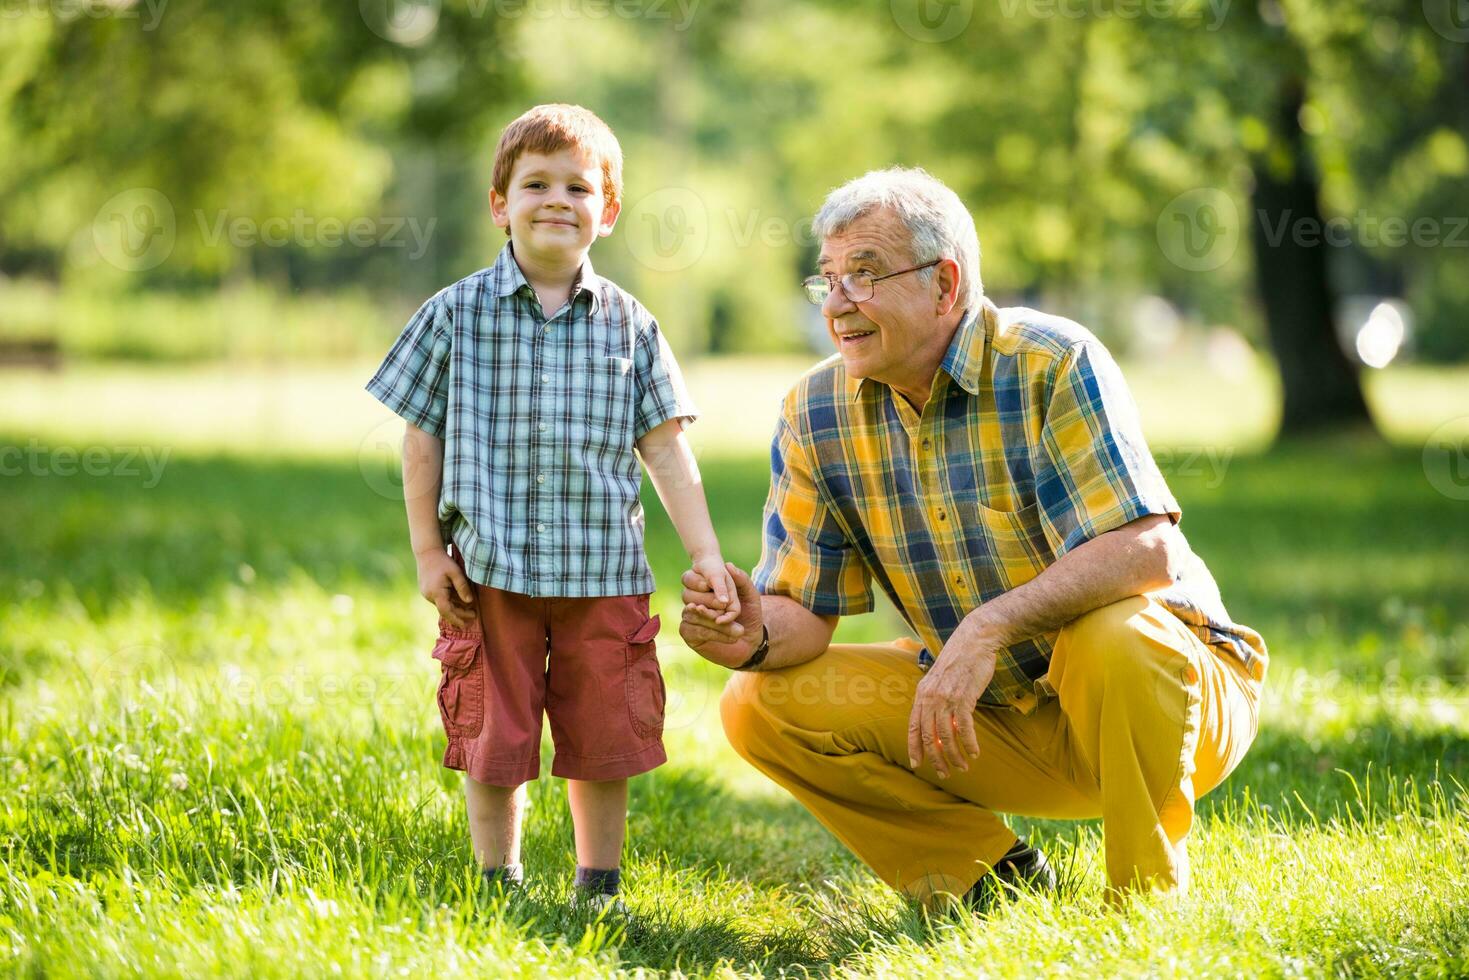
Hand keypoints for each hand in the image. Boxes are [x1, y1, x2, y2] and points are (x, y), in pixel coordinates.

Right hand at [416, 548, 476, 629]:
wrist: (427, 552)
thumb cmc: (443, 561)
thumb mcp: (456, 573)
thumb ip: (462, 587)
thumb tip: (470, 602)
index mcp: (436, 592)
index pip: (447, 611)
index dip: (457, 619)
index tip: (466, 624)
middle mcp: (429, 596)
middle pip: (445, 610)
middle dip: (459, 614)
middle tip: (474, 615)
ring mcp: (426, 594)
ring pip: (442, 605)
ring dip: (454, 608)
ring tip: (469, 610)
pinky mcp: (426, 590)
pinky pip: (439, 600)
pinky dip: (448, 602)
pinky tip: (458, 602)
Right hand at [679, 562, 763, 668]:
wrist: (752, 639)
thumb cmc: (750, 613)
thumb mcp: (750, 595)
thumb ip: (742, 579)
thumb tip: (728, 565)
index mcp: (705, 585)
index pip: (691, 577)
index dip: (704, 583)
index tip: (722, 591)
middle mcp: (693, 599)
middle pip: (688, 595)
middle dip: (710, 601)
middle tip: (726, 607)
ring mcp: (689, 616)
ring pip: (691, 612)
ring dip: (713, 619)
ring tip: (738, 628)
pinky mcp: (688, 633)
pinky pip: (691, 629)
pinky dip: (711, 632)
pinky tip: (730, 637)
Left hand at [906, 635, 995, 778]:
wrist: (974, 640)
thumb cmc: (959, 661)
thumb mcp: (939, 679)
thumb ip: (935, 700)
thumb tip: (939, 727)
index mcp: (922, 694)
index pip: (913, 726)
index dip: (914, 747)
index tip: (916, 764)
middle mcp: (930, 697)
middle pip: (929, 736)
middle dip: (936, 759)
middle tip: (944, 774)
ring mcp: (946, 698)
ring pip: (946, 736)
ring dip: (954, 755)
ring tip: (963, 767)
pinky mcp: (964, 697)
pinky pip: (964, 728)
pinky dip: (969, 743)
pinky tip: (975, 753)